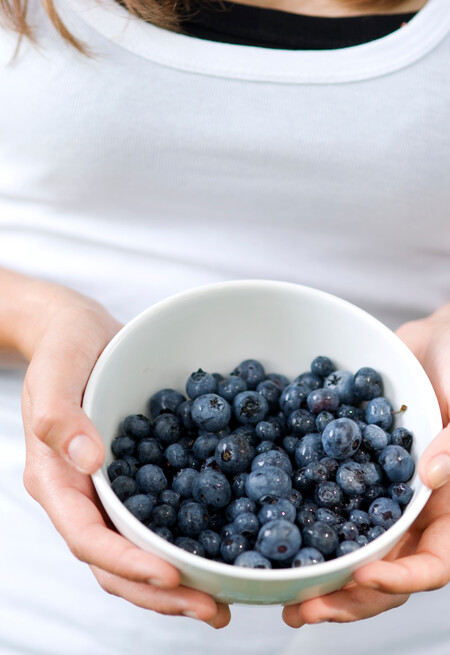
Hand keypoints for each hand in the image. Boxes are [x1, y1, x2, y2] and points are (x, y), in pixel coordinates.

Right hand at [18, 282, 229, 628]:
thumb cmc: (64, 348)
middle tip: (212, 610)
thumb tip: (90, 461)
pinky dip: (183, 541)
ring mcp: (108, 491)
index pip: (86, 537)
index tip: (171, 575)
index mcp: (56, 480)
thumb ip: (62, 417)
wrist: (80, 332)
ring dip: (175, 581)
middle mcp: (82, 495)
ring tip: (220, 600)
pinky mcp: (135, 477)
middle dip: (160, 592)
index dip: (126, 563)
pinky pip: (156, 519)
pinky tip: (219, 549)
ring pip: (136, 550)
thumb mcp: (57, 372)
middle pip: (114, 562)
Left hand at [283, 303, 449, 627]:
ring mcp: (379, 495)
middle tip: (305, 608)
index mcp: (448, 508)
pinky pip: (330, 502)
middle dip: (347, 596)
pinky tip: (273, 534)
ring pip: (352, 547)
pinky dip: (306, 523)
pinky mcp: (351, 471)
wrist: (435, 344)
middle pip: (384, 570)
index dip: (402, 578)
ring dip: (321, 574)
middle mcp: (412, 511)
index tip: (364, 577)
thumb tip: (428, 476)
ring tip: (285, 594)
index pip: (433, 563)